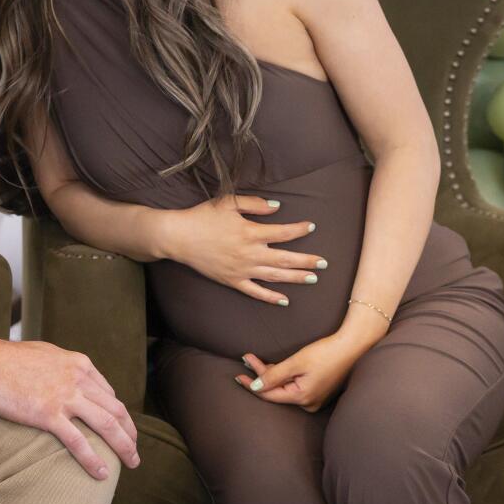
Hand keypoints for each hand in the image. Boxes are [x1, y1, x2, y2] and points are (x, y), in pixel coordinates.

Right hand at [0, 339, 139, 479]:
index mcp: (78, 364)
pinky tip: (101, 473)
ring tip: (131, 463)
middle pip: (115, 410)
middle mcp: (78, 379)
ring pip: (106, 425)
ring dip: (123, 446)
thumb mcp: (45, 354)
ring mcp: (65, 397)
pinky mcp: (48, 414)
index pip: (108, 393)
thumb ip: (63, 368)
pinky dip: (93, 459)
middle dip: (130, 432)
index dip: (119, 414)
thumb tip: (68, 379)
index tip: (121, 429)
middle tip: (135, 450)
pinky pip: (78, 441)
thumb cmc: (7, 359)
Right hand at [160, 195, 325, 304]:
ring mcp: (241, 270)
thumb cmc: (202, 217)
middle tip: (324, 263)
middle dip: (307, 261)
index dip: (299, 229)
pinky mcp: (232, 281)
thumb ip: (255, 204)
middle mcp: (249, 253)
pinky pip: (255, 292)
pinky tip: (284, 300)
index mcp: (250, 232)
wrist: (178, 237)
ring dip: (296, 278)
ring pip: (275, 276)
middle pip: (285, 259)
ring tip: (313, 279)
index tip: (311, 227)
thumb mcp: (228, 202)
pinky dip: (270, 297)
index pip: (283, 232)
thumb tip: (278, 208)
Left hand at [234, 333, 363, 411]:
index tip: (238, 376)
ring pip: (285, 388)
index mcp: (302, 398)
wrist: (352, 347)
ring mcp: (315, 399)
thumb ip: (274, 375)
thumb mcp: (296, 362)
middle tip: (246, 358)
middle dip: (261, 374)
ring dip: (271, 374)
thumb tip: (255, 387)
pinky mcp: (319, 391)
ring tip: (255, 360)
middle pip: (276, 391)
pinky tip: (274, 367)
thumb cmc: (325, 353)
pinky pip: (295, 386)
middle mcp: (308, 404)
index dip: (252, 385)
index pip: (269, 395)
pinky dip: (284, 376)